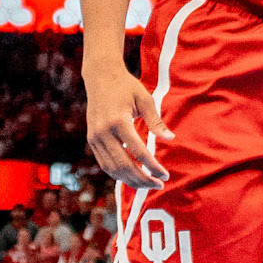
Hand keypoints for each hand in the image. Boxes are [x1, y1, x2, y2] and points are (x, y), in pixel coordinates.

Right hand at [85, 63, 169, 187]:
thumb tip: (170, 138)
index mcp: (118, 121)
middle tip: (159, 185)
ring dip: (130, 180)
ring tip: (148, 184)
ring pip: (112, 169)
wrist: (100, 77)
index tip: (165, 175)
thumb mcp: (145, 99)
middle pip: (124, 165)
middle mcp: (103, 132)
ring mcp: (95, 138)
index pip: (138, 152)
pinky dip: (118, 173)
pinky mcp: (92, 140)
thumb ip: (156, 121)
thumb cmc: (127, 87)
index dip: (153, 167)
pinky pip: (104, 163)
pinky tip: (133, 177)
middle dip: (143, 179)